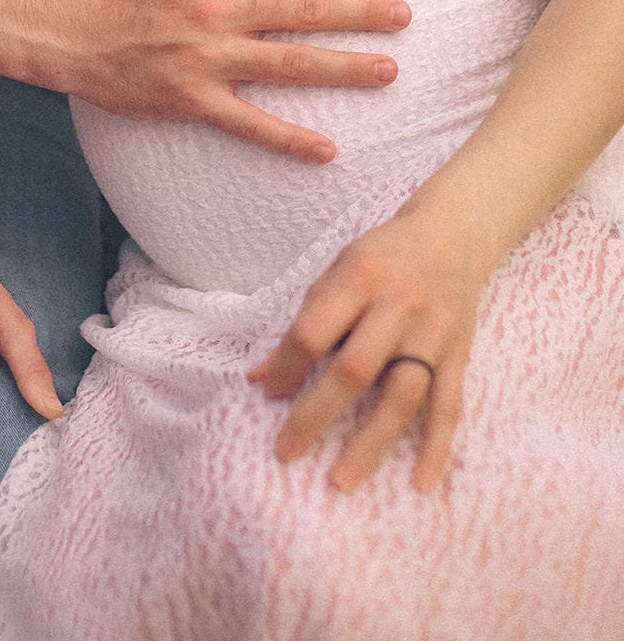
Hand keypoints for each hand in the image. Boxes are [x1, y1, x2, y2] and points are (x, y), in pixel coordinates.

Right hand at [46, 0, 410, 160]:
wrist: (55, 28)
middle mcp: (217, 9)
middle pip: (306, 10)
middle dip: (361, 12)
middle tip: (404, 15)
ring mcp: (207, 59)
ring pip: (292, 64)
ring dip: (345, 68)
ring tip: (389, 70)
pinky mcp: (192, 100)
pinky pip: (250, 124)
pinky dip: (289, 140)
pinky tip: (328, 149)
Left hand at [246, 211, 482, 492]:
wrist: (452, 234)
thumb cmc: (383, 256)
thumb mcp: (337, 271)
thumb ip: (304, 319)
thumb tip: (257, 377)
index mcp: (361, 276)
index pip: (314, 330)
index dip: (286, 366)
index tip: (267, 395)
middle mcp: (399, 304)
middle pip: (354, 369)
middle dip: (316, 414)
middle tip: (286, 451)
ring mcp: (434, 333)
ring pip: (402, 396)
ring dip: (372, 443)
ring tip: (341, 479)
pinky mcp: (460, 354)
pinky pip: (449, 407)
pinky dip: (437, 448)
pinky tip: (421, 483)